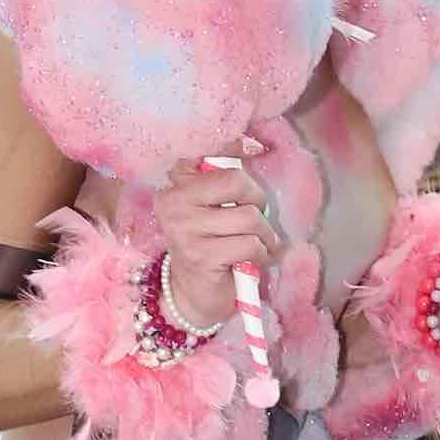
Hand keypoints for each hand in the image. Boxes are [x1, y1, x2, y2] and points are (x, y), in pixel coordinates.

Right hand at [155, 164, 273, 335]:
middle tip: (257, 220)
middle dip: (258, 202)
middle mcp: (173, 202)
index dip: (237, 156)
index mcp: (177, 183)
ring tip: (257, 246)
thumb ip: (224, 179)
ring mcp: (184, 229)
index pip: (213, 156)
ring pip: (249, 217)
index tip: (248, 163)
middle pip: (237, 182)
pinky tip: (251, 262)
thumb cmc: (210, 246)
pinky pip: (250, 245)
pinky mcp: (201, 256)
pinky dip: (261, 255)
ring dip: (265, 236)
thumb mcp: (214, 208)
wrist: (193, 296)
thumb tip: (248, 144)